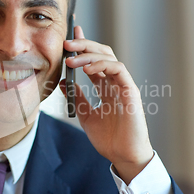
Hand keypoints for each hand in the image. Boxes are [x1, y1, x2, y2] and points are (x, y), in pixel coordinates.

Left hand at [60, 25, 153, 183]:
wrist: (123, 156)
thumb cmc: (108, 139)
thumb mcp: (85, 115)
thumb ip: (77, 97)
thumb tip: (63, 81)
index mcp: (106, 87)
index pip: (94, 60)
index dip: (83, 47)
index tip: (69, 37)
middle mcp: (115, 82)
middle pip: (101, 53)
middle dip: (84, 45)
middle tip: (66, 43)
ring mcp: (124, 85)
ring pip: (108, 57)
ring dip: (88, 54)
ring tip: (71, 59)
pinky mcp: (131, 91)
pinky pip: (118, 69)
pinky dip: (102, 65)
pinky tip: (87, 69)